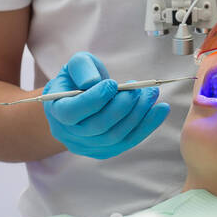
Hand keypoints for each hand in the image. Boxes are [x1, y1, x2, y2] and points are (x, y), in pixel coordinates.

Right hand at [42, 53, 169, 159]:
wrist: (81, 100)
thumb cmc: (78, 79)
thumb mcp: (77, 65)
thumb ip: (82, 68)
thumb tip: (93, 83)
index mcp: (56, 111)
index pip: (72, 112)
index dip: (94, 100)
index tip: (113, 84)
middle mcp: (69, 134)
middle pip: (97, 127)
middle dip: (122, 107)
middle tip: (139, 89)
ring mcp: (87, 146)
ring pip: (115, 136)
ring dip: (138, 115)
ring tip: (151, 94)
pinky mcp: (105, 151)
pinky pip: (128, 141)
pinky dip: (147, 126)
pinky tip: (160, 109)